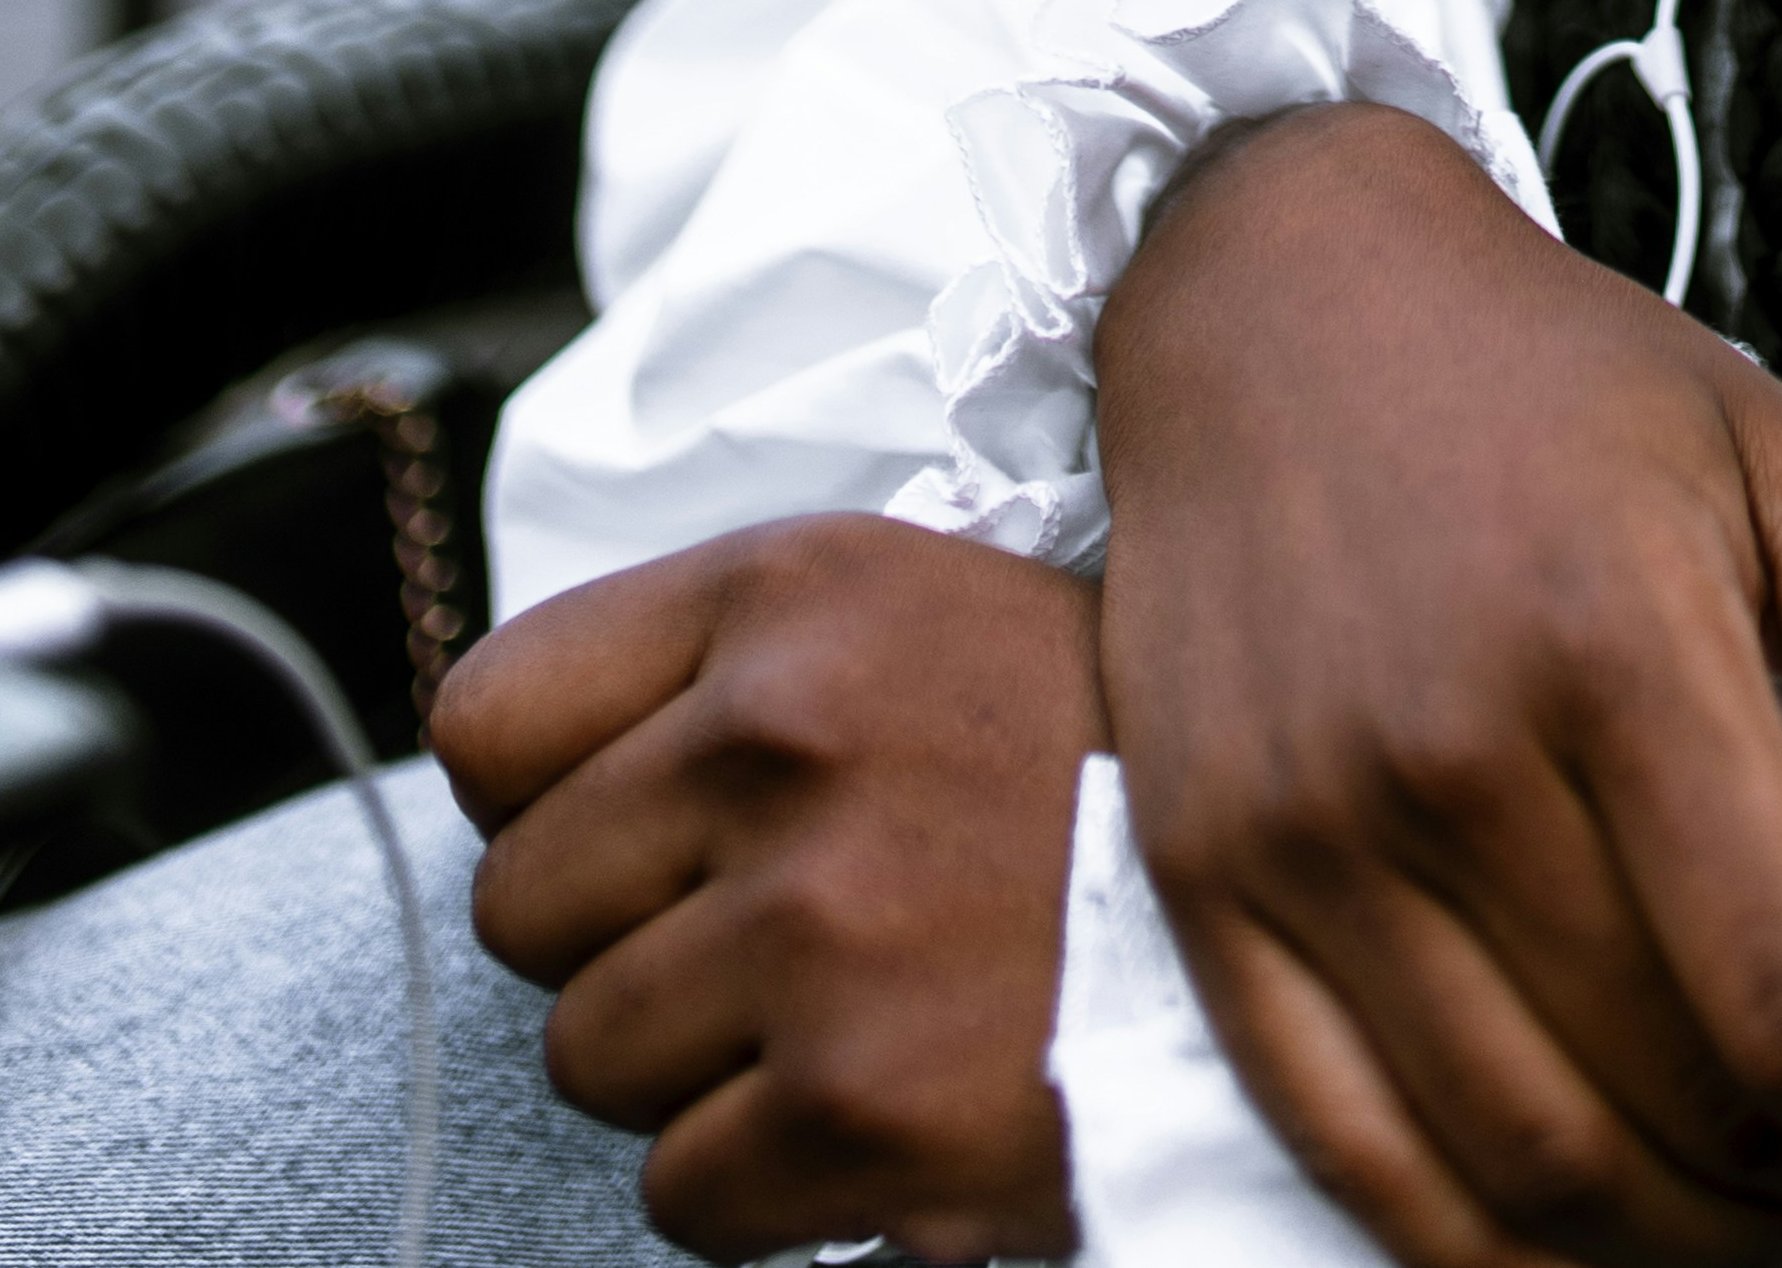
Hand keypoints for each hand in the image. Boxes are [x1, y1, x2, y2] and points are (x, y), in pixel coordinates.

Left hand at [431, 513, 1101, 1262]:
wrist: (1293, 909)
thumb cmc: (1075, 763)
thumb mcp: (911, 611)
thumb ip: (726, 662)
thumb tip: (516, 776)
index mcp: (792, 588)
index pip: (488, 719)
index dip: (547, 796)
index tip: (638, 827)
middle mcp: (787, 736)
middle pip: (521, 905)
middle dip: (620, 942)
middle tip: (767, 935)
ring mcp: (818, 925)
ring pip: (586, 1056)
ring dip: (690, 1067)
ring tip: (840, 1010)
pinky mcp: (853, 1105)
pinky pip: (676, 1192)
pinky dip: (759, 1183)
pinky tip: (877, 1100)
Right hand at [1096, 100, 1781, 1267]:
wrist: (1275, 290)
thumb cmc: (1547, 380)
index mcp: (1616, 638)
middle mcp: (1446, 754)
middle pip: (1667, 1105)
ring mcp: (1307, 836)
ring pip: (1518, 1173)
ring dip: (1673, 1246)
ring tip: (1761, 1202)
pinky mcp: (1206, 886)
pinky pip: (1350, 1161)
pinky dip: (1484, 1249)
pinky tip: (1588, 1217)